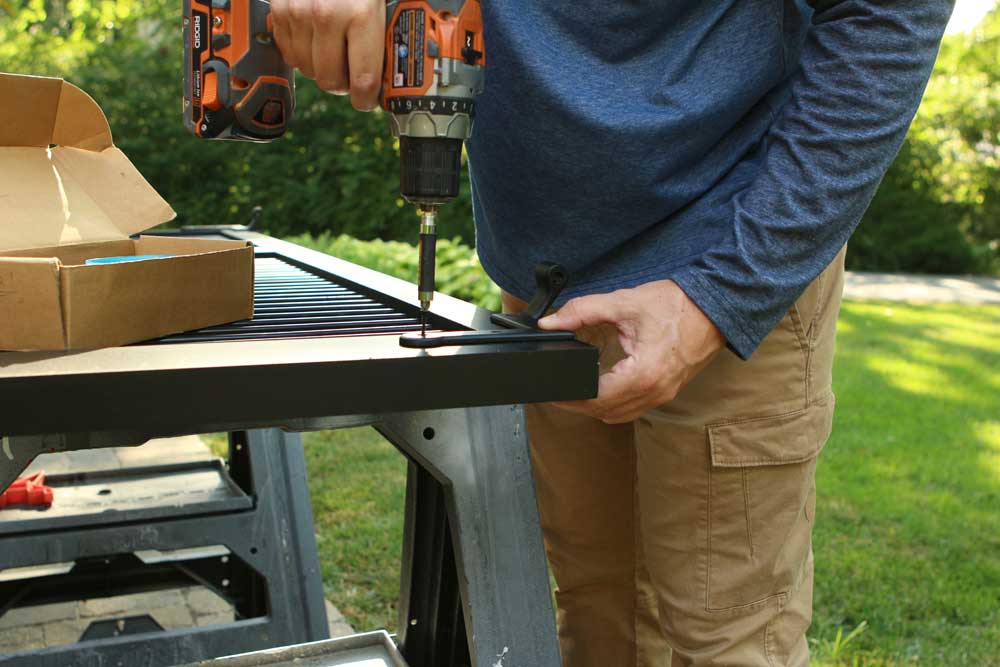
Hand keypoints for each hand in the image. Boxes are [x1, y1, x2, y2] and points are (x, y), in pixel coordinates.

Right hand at [270, 0, 383, 110]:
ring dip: (320, 67)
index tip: (366, 101)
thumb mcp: (379, 5)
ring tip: (331, 48)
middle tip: (350, 70)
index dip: (365, 99)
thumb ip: (383, 40)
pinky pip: (288, 53)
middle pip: (330, 81)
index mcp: (362, 15)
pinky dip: (300, 52)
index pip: (363, 81)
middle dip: (342, 83)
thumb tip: (387, 78)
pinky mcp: (279, 10)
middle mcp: (327, 16)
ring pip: (306, 71)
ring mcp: (299, 13)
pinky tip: (313, 37)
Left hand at [538, 280, 724, 423]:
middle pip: (604, 413)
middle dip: (578, 406)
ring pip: (619, 416)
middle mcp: (654, 392)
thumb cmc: (676, 305)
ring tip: (576, 393)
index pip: (595, 400)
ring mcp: (662, 395)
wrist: (714, 308)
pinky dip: (615, 405)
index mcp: (642, 374)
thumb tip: (550, 322)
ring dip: (596, 409)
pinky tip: (604, 390)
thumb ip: (583, 311)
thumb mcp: (624, 302)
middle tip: (558, 393)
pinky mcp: (667, 392)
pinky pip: (634, 409)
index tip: (551, 392)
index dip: (569, 398)